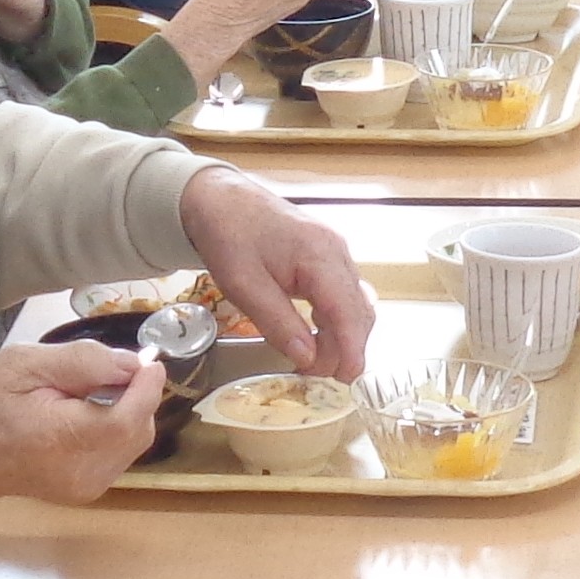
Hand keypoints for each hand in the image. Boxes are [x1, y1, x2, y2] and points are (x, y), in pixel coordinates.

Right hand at [0, 338, 163, 523]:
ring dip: (126, 413)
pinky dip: (114, 431)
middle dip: (135, 398)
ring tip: (84, 396)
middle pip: (139, 430)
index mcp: (64, 440)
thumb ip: (83, 363)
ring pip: (134, 443)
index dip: (147, 387)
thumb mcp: (24, 365)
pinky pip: (120, 455)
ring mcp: (87, 488)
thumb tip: (133, 364)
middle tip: (105, 373)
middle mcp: (83, 472)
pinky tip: (82, 418)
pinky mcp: (88, 492)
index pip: (130, 418)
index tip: (149, 361)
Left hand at [180, 169, 375, 380]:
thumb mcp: (243, 285)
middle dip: (345, 349)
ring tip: (313, 362)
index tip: (346, 380)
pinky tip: (316, 335)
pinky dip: (335, 321)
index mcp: (319, 256)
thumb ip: (278, 322)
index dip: (352, 350)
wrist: (220, 198)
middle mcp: (337, 252)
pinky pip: (343, 295)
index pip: (349, 312)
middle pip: (359, 312)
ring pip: (355, 305)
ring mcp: (336, 252)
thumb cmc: (228, 235)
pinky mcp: (328, 256)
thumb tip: (308, 358)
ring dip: (341, 337)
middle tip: (314, 376)